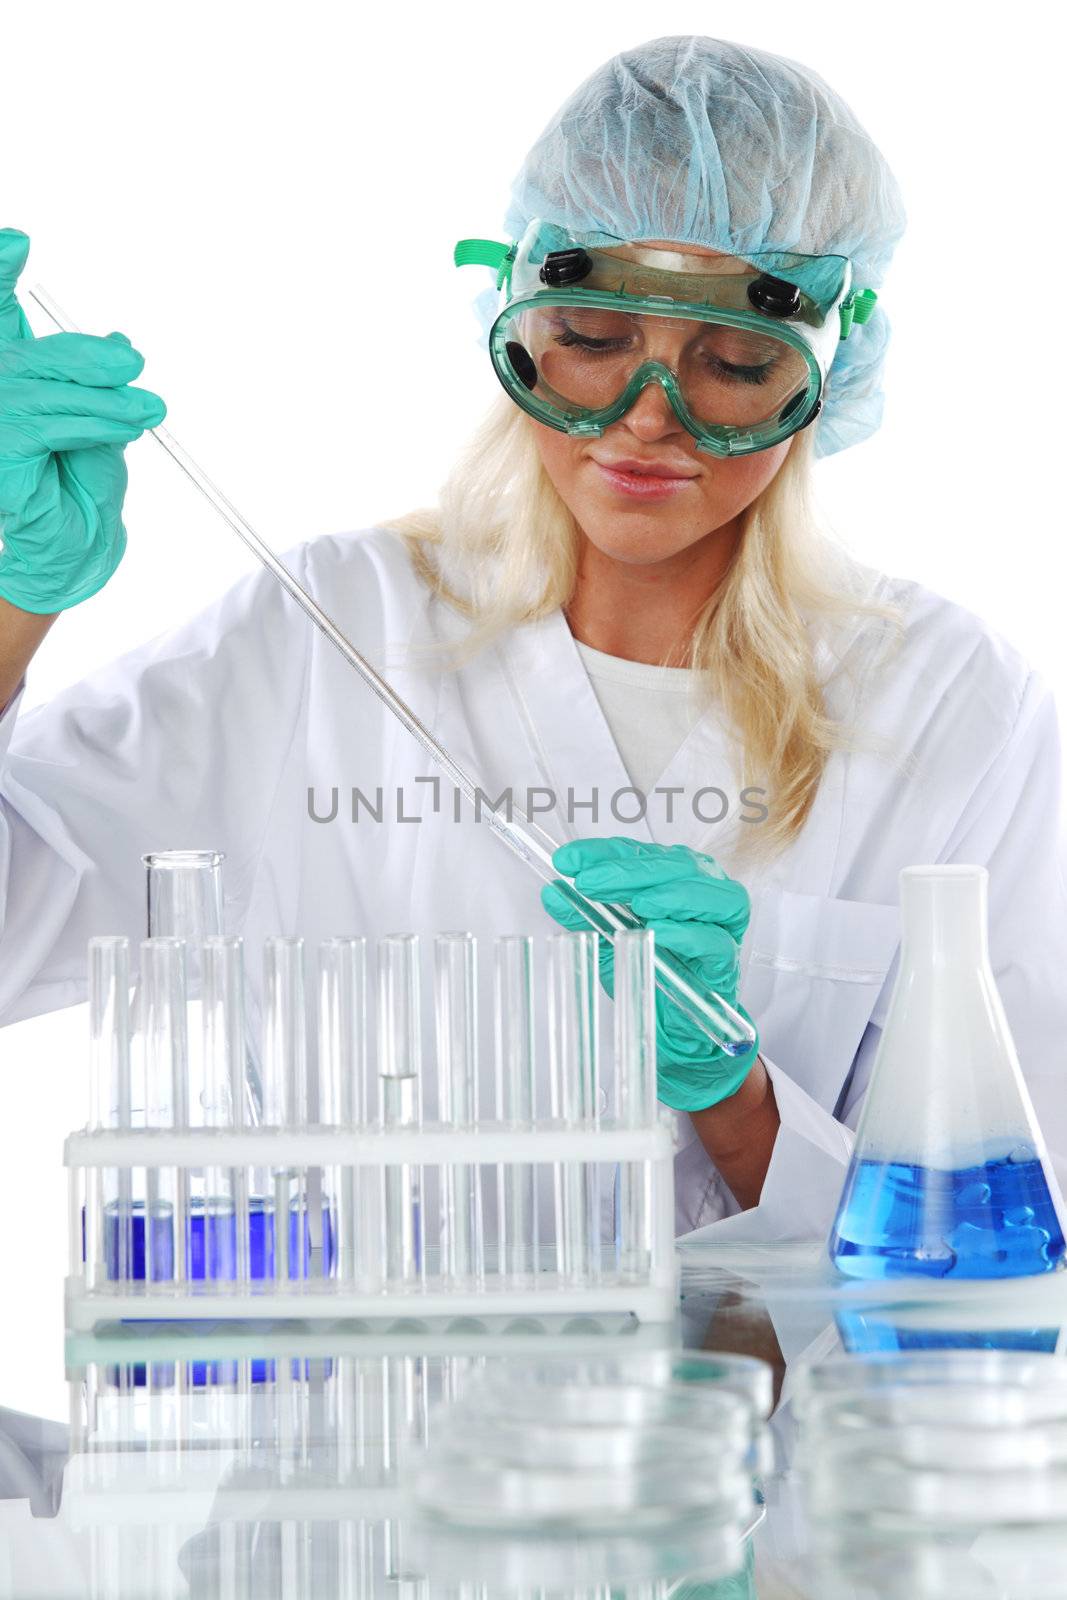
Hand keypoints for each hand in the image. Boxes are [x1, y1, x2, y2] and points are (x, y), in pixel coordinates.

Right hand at [0, 228, 166, 613]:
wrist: (84, 537)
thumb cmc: (85, 477)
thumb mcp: (103, 413)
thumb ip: (100, 376)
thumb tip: (120, 345)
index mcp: (17, 367)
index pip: (0, 309)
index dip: (1, 272)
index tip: (21, 242)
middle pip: (29, 348)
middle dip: (84, 355)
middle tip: (133, 364)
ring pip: (46, 388)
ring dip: (104, 398)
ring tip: (147, 408)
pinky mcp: (5, 450)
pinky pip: (50, 424)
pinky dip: (94, 423)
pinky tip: (124, 427)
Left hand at [541, 837, 759, 1110]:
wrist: (674, 1026)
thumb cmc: (649, 969)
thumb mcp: (606, 938)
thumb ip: (584, 914)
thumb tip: (553, 893)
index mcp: (673, 875)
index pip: (638, 852)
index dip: (602, 852)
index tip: (567, 860)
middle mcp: (703, 889)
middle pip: (672, 865)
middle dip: (627, 871)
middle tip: (588, 881)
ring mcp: (720, 924)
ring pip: (705, 893)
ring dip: (667, 894)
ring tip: (635, 903)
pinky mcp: (725, 960)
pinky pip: (713, 941)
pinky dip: (686, 933)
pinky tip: (658, 932)